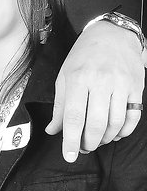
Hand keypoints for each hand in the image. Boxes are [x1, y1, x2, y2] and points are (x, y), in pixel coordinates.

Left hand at [46, 21, 144, 161]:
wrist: (112, 34)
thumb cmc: (83, 56)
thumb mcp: (64, 76)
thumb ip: (59, 106)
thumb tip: (53, 131)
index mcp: (78, 78)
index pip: (74, 117)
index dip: (71, 141)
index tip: (69, 156)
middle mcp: (101, 81)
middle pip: (96, 124)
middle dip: (89, 143)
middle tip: (83, 147)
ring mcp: (121, 84)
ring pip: (115, 123)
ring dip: (105, 139)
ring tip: (97, 140)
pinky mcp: (137, 87)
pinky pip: (133, 117)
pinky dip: (124, 131)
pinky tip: (114, 134)